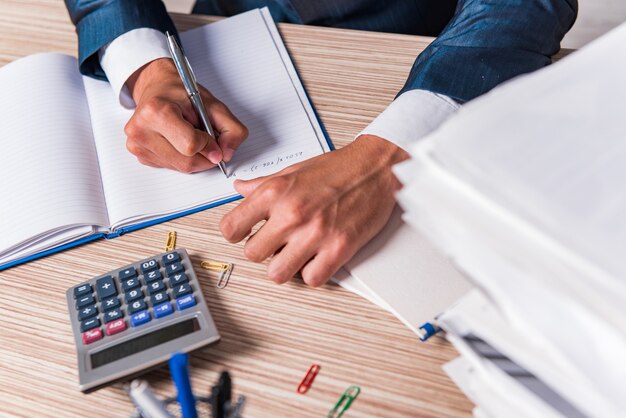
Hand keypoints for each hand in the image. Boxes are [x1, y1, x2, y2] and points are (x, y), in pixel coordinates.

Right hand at [124, 58, 247, 172]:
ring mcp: (137, 144)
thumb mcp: (214, 104)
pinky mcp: (139, 154)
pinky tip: (179, 141)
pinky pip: (171, 167)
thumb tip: (227, 154)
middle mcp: (141, 129)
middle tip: (206, 139)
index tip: (212, 138)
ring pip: (180, 167)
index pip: (190, 145)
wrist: (158, 87)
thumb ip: (231, 129)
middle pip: (186, 162)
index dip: (209, 145)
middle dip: (204, 155)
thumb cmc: (181, 94)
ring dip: (195, 157)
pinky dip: (182, 158)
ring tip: (190, 135)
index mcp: (156, 111)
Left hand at [220, 134, 409, 286]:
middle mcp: (292, 213)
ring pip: (277, 274)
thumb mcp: (294, 170)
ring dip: (285, 267)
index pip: (231, 228)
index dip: (236, 234)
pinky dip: (314, 273)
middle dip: (262, 252)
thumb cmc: (338, 169)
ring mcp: (315, 233)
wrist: (376, 168)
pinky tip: (318, 258)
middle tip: (275, 244)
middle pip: (252, 255)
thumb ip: (263, 184)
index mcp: (275, 192)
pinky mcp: (339, 249)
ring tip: (295, 255)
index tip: (245, 234)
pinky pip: (312, 279)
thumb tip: (240, 189)